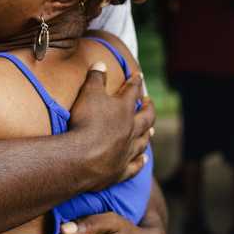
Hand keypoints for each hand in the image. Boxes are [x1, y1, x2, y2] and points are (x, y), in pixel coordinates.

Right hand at [67, 63, 152, 191]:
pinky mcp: (121, 170)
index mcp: (123, 109)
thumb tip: (101, 63)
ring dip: (147, 134)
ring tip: (150, 130)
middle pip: (146, 118)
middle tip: (149, 103)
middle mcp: (130, 130)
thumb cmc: (86, 122)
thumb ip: (95, 77)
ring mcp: (127, 151)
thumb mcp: (88, 93)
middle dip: (148, 108)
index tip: (139, 76)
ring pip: (143, 141)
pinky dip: (140, 162)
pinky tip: (143, 159)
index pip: (132, 91)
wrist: (82, 157)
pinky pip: (135, 166)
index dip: (135, 82)